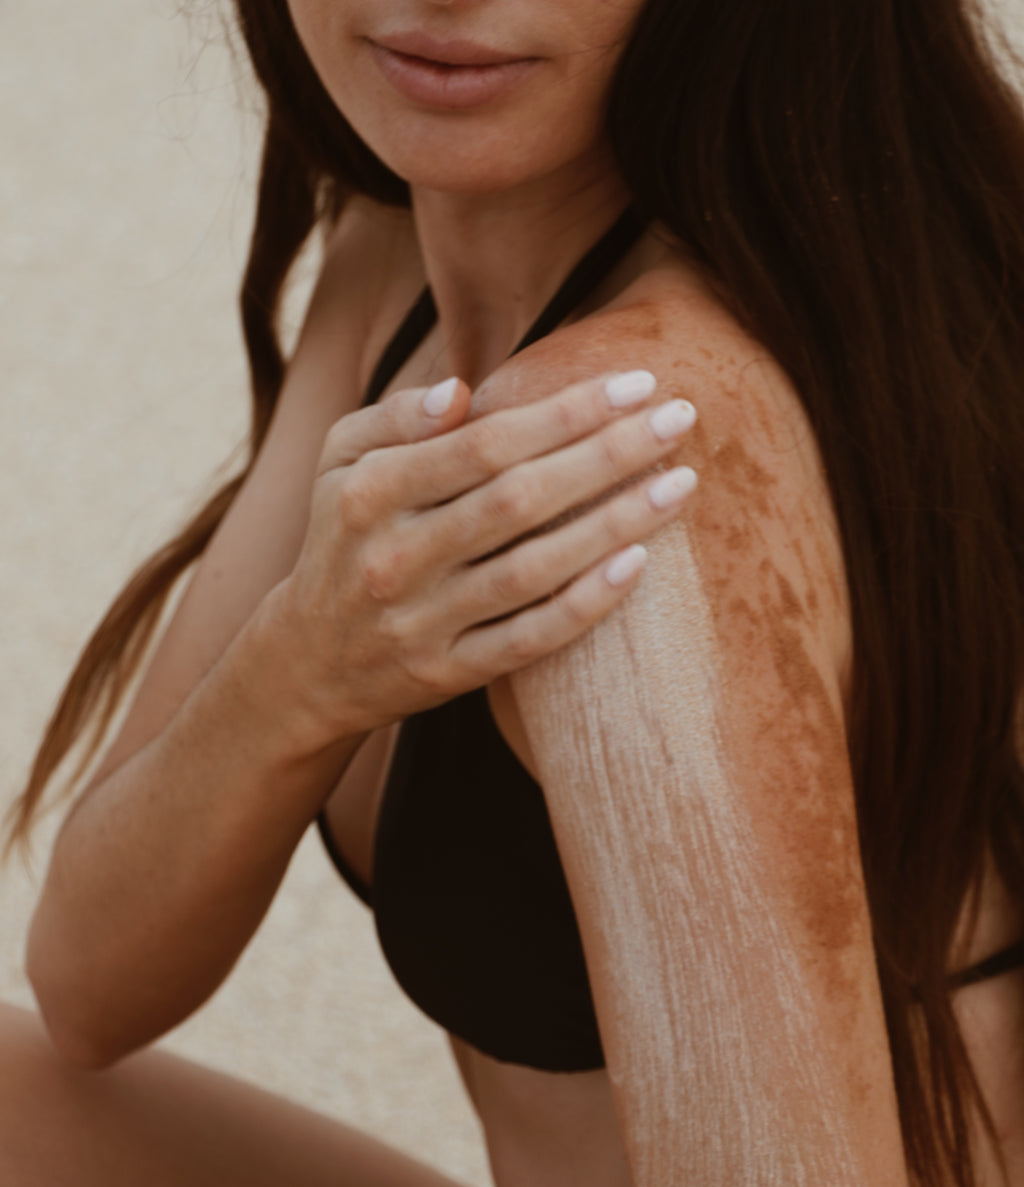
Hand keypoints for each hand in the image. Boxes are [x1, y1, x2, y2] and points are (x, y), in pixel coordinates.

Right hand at [276, 369, 698, 739]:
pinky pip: (528, 640)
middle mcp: (395, 556)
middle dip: (607, 454)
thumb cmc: (343, 538)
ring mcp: (422, 621)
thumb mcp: (340, 463)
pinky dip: (584, 605)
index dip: (565, 412)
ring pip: (533, 570)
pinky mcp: (447, 674)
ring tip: (681, 485)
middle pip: (518, 500)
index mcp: (370, 492)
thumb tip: (462, 389)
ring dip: (614, 524)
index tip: (635, 383)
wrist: (308, 661)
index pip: (483, 443)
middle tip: (680, 419)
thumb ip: (396, 418)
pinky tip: (638, 565)